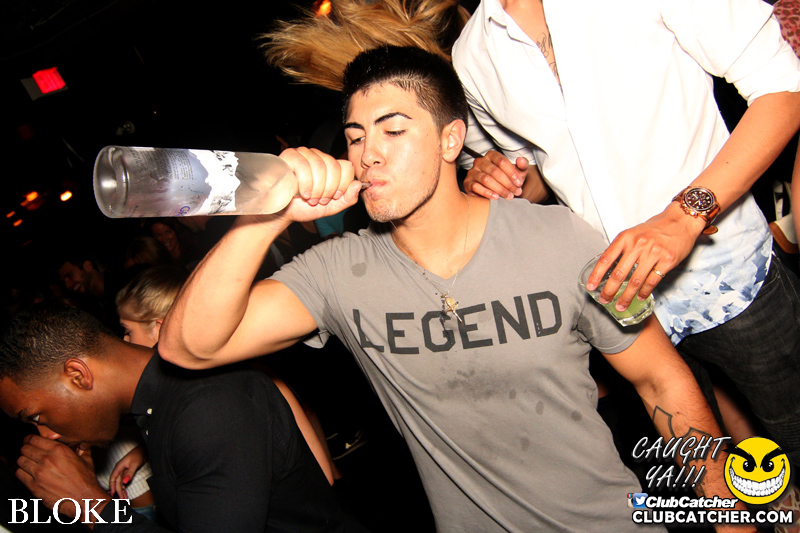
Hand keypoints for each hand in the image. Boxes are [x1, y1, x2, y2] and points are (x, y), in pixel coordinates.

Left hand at [16, 435, 108, 518]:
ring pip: (20, 460)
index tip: (30, 441)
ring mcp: (38, 473)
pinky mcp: (33, 486)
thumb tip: (79, 444)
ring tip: (29, 462)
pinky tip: (28, 473)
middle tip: (29, 452)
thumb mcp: (86, 459)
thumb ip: (80, 449)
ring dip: (24, 460)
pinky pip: (19, 474)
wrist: (83, 499)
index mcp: (59, 450)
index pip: (34, 439)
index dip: (30, 439)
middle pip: (25, 449)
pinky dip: (21, 472)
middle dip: (26, 449)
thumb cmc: (85, 481)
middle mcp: (47, 459)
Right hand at [109, 445, 147, 498]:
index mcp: (119, 467)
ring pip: (121, 483)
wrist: (144, 450)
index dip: (112, 486)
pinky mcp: (127, 473)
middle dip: (119, 491)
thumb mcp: (135, 464)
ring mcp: (123, 472)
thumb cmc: (138, 454)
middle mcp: (120, 470)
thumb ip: (130, 473)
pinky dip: (125, 487)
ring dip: (122, 491)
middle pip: (117, 483)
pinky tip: (126, 493)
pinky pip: (125, 482)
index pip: (113, 478)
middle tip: (122, 500)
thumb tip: (124, 482)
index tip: (113, 494)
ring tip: (124, 499)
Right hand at [278, 147, 360, 221]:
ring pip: (319, 166)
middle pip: (334, 166)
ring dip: (316, 188)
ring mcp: (304, 153)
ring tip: (310, 198)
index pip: (347, 166)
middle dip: (328, 189)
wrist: (284, 212)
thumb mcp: (331, 207)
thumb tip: (358, 184)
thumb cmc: (306, 207)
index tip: (334, 197)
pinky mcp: (290, 154)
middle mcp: (319, 157)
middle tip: (319, 200)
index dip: (343, 184)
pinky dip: (305, 182)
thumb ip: (348, 199)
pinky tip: (301, 192)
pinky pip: (303, 164)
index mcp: (331, 166)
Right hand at [463, 150, 525, 199]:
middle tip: (515, 192)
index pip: (501, 161)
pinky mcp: (467, 183)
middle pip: (494, 171)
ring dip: (499, 189)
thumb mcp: (517, 173)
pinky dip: (487, 193)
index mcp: (491, 155)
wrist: (495, 193)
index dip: (512, 173)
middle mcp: (480, 161)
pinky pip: (476, 187)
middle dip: (507, 183)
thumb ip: (522, 166)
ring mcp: (472, 172)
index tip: (519, 183)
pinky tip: (496, 197)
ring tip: (508, 196)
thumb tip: (521, 160)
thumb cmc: (507, 180)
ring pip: (486, 179)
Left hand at [585, 203, 705, 309]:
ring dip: (626, 296)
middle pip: (619, 273)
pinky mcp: (667, 260)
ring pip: (635, 280)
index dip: (596, 274)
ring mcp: (653, 253)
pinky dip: (644, 292)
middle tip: (604, 300)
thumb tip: (608, 266)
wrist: (681, 220)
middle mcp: (638, 244)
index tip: (591, 286)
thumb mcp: (633, 233)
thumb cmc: (655, 228)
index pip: (606, 258)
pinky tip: (639, 297)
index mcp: (626, 237)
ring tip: (620, 305)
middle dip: (610, 290)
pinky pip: (652, 281)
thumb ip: (622, 247)